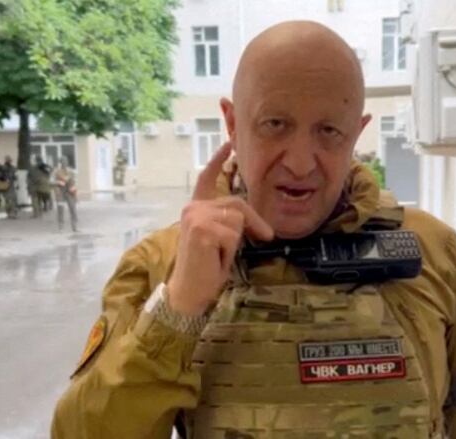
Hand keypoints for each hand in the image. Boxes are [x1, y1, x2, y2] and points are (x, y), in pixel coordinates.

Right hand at [166, 142, 273, 316]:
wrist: (188, 292)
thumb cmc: (205, 269)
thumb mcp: (220, 240)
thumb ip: (229, 222)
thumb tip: (255, 220)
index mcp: (196, 209)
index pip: (207, 178)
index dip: (218, 160)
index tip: (229, 144)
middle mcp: (193, 209)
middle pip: (236, 204)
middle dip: (255, 222)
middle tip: (266, 236)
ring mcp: (196, 217)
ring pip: (237, 220)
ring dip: (237, 242)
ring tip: (219, 256)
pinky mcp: (203, 229)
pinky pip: (234, 235)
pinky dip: (231, 251)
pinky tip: (216, 260)